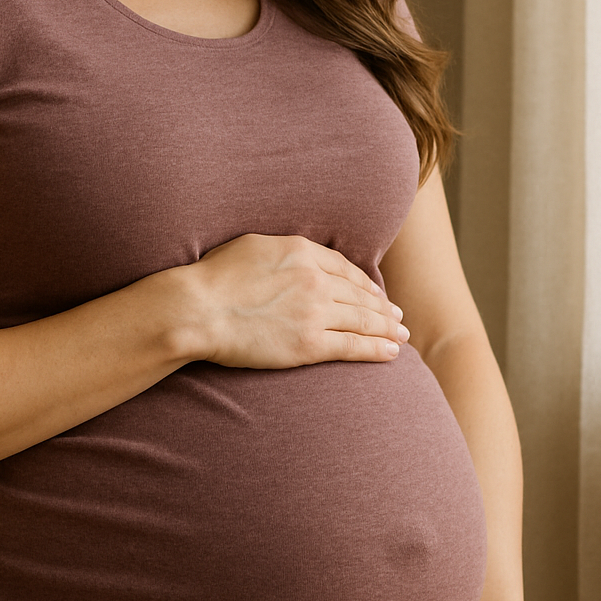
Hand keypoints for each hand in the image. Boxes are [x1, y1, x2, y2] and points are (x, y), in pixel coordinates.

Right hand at [184, 233, 408, 369]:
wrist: (199, 309)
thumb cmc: (214, 277)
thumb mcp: (252, 246)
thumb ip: (283, 250)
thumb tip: (296, 256)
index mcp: (302, 252)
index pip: (345, 268)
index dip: (365, 283)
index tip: (375, 292)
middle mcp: (316, 280)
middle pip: (361, 295)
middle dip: (383, 307)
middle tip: (398, 317)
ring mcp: (315, 313)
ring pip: (363, 320)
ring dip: (387, 329)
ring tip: (401, 336)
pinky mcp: (309, 344)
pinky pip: (353, 346)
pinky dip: (376, 350)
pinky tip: (391, 353)